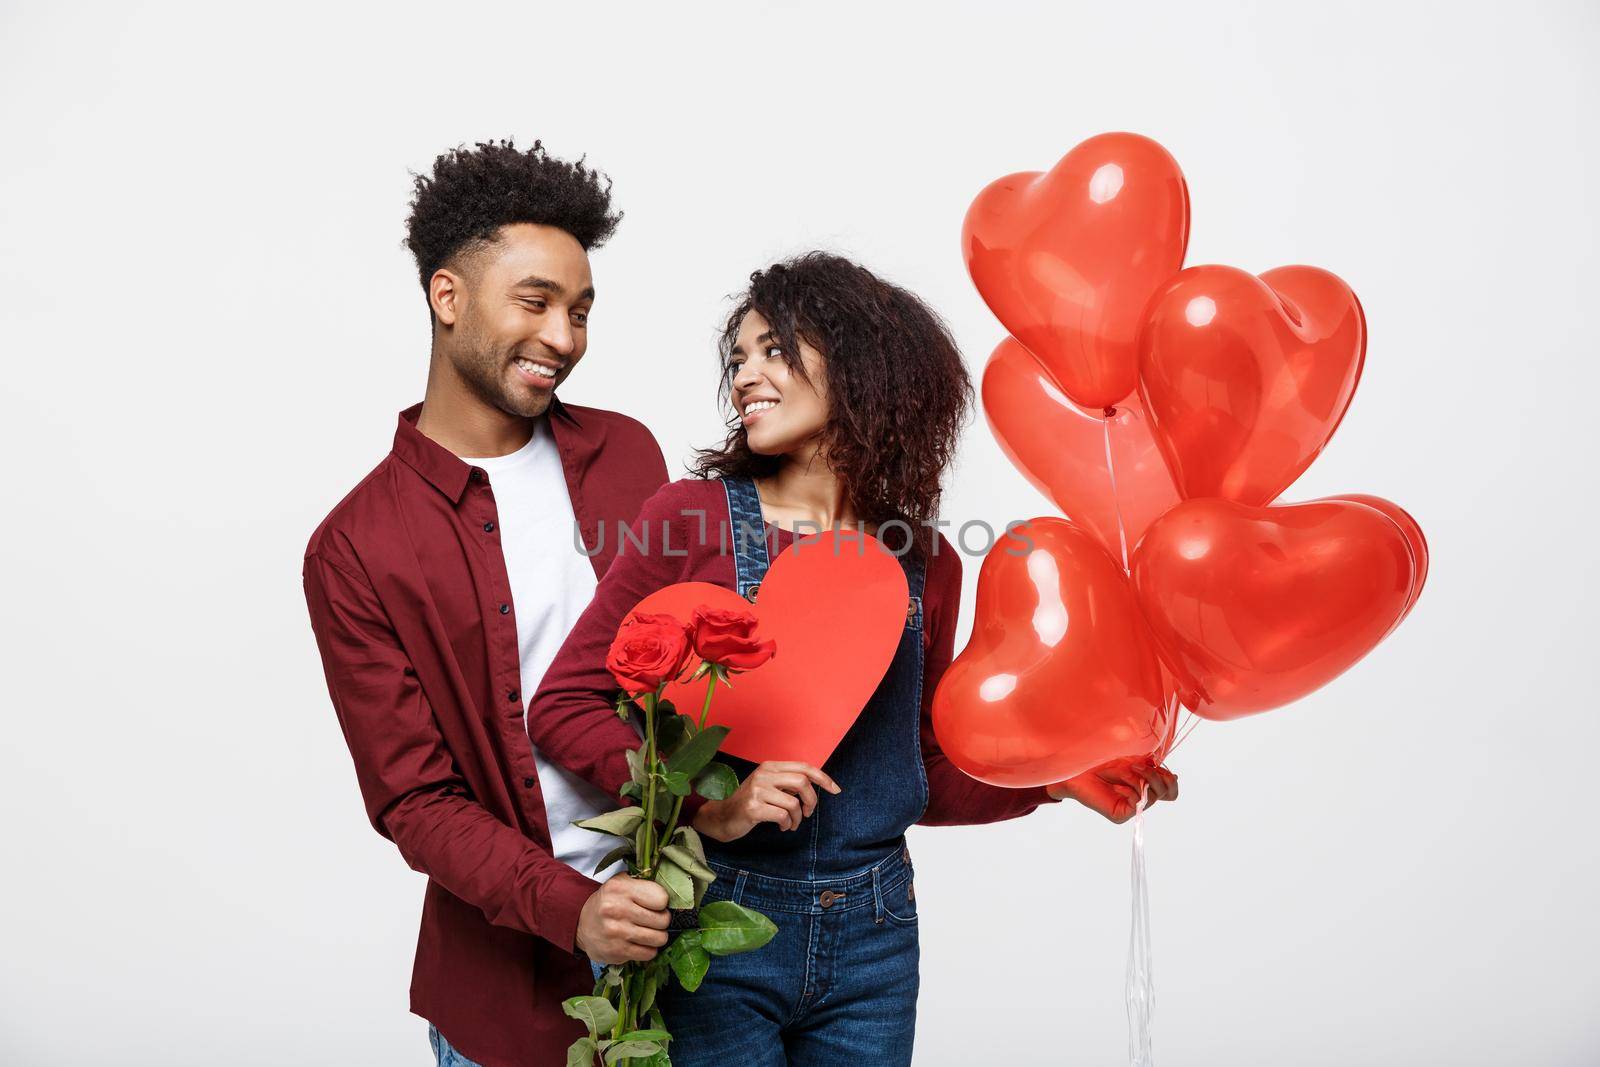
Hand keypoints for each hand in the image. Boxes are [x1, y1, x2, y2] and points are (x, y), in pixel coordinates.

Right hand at [574, 874, 670, 964]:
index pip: (661, 898)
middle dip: (662, 921)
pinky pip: (648, 953)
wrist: (581, 924)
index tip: (655, 905)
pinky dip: (648, 950)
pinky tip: (640, 943)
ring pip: (658, 938)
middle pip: (663, 920)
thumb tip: (670, 894)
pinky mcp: (617, 951)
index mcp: (621, 888)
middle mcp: (618, 909)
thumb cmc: (608, 901)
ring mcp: (617, 932)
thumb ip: (643, 883)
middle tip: (653, 920)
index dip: (662, 903)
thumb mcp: (621, 883)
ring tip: (649, 932)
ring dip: (657, 937)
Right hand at [693, 761, 840, 842]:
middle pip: (802, 782)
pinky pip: (782, 816)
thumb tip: (815, 786)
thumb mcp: (767, 786)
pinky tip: (782, 827)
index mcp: (770, 766)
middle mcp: (763, 774)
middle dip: (811, 800)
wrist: (721, 817)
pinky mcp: (753, 807)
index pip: (803, 767)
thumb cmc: (749, 803)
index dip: (823, 778)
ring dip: (797, 818)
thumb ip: (787, 783)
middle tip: (808, 813)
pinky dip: (787, 824)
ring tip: (792, 824)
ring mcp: (757, 790)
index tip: (835, 790)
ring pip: (793, 803)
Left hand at [1047, 758, 1177, 823]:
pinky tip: (1122, 779)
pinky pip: (1138, 803)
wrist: (1076, 767)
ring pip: (1154, 796)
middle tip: (1142, 766)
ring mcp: (1130, 809)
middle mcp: (1139, 800)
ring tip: (1128, 768)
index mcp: (1143, 787)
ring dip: (1143, 778)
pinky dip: (1134, 787)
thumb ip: (1151, 769)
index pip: (1170, 792)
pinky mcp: (1120, 815)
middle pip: (1167, 794)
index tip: (1159, 765)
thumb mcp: (1132, 761)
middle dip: (1159, 777)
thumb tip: (1175, 777)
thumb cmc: (1100, 761)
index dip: (1170, 779)